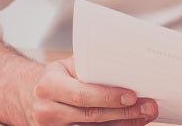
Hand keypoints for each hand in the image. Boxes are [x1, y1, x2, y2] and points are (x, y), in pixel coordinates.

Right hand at [25, 57, 157, 125]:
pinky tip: (130, 124)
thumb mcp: (67, 66)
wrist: (32, 96)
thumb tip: (126, 63)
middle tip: (148, 107)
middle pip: (91, 116)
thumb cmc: (58, 76)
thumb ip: (90, 65)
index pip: (81, 94)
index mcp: (48, 86)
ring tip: (145, 115)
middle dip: (124, 112)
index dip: (108, 97)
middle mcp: (47, 110)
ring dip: (123, 124)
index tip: (132, 95)